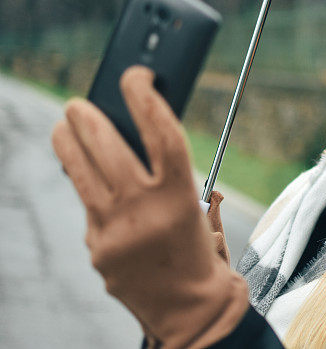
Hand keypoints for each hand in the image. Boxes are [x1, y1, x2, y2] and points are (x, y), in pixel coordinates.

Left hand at [51, 66, 248, 347]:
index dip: (146, 98)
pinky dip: (91, 193)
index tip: (136, 75)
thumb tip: (154, 138)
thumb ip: (179, 176)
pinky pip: (88, 208)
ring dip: (68, 142)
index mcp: (181, 197)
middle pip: (108, 146)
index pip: (161, 134)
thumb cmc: (200, 253)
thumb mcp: (200, 210)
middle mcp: (145, 211)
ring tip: (64, 124)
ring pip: (82, 173)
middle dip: (88, 116)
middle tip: (80, 102)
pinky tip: (97, 187)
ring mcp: (115, 231)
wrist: (190, 311)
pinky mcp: (96, 248)